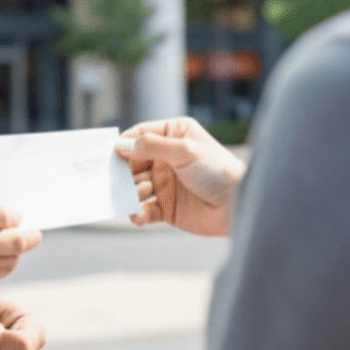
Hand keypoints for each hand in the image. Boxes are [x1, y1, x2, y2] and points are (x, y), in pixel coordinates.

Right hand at [115, 117, 246, 236]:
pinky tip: (140, 214)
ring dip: (133, 191)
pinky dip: (138, 212)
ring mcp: (165, 183)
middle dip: (125, 172)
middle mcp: (167, 157)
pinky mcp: (166, 207)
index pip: (140, 135)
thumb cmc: (218, 171)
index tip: (110, 155)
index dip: (124, 144)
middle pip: (132, 162)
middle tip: (120, 180)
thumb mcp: (184, 151)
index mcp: (174, 135)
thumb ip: (150, 146)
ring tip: (145, 193)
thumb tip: (121, 145)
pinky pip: (143, 209)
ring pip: (135, 186)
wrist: (239, 207)